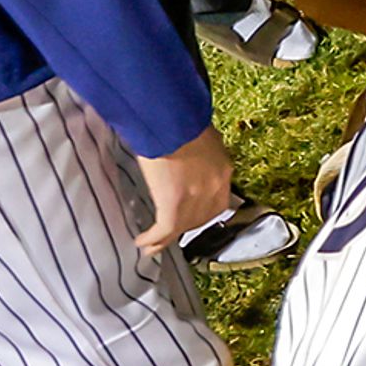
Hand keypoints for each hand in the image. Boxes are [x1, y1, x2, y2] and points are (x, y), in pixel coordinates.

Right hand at [134, 127, 235, 253]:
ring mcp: (195, 199)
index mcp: (223, 170)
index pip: (219, 200)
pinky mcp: (174, 206)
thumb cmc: (182, 120)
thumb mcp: (203, 136)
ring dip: (167, 237)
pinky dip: (153, 239)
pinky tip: (142, 242)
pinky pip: (164, 230)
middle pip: (203, 217)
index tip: (194, 214)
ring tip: (153, 244)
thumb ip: (203, 152)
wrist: (171, 122)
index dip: (205, 211)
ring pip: (182, 227)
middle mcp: (214, 188)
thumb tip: (191, 156)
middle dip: (188, 225)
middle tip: (173, 231)